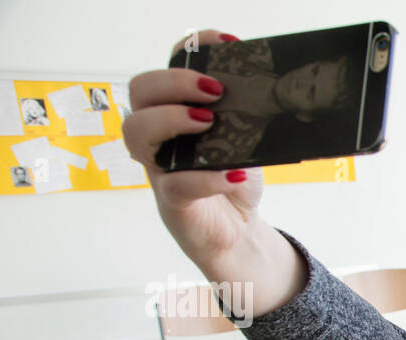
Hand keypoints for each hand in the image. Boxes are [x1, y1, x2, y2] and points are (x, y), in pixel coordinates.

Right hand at [123, 31, 265, 273]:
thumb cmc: (234, 180)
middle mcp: (159, 135)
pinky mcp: (171, 201)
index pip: (170, 66)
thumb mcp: (245, 142)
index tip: (226, 42)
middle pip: (140, 91)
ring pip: (136, 132)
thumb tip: (268, 95)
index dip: (191, 48)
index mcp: (176, 111)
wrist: (238, 232)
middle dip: (174, 82)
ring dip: (172, 119)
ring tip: (209, 122)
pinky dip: (207, 178)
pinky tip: (233, 176)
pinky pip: (177, 184)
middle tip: (214, 91)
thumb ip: (246, 118)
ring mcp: (160, 167)